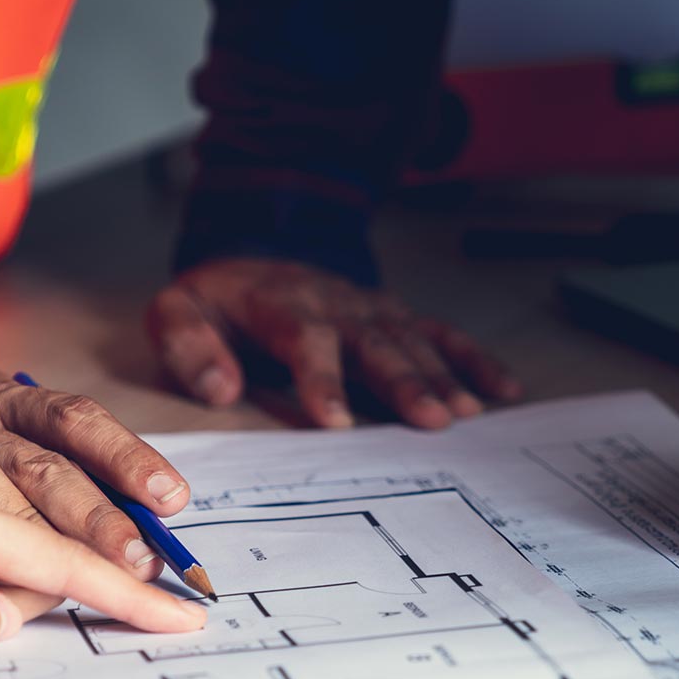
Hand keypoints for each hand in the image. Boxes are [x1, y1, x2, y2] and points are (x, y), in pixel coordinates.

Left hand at [0, 461, 205, 678]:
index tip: (177, 614)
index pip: (48, 559)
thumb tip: (24, 611)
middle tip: (183, 599)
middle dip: (120, 564)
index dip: (121, 593)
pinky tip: (73, 546)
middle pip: (53, 526)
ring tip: (148, 570)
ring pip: (30, 516)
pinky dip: (40, 536)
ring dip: (86, 545)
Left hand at [145, 257, 521, 429]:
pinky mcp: (395, 318)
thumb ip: (189, 347)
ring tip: (466, 413)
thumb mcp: (176, 313)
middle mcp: (336, 305)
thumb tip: (219, 390)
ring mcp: (371, 310)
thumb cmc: (217, 302)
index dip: (321, 380)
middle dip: (405, 381)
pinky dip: (474, 359)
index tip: (334, 422)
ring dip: (443, 376)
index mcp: (281, 306)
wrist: (252, 255)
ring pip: (412, 341)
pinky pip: (440, 334)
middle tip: (432, 420)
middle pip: (374, 343)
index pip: (305, 341)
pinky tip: (502, 391)